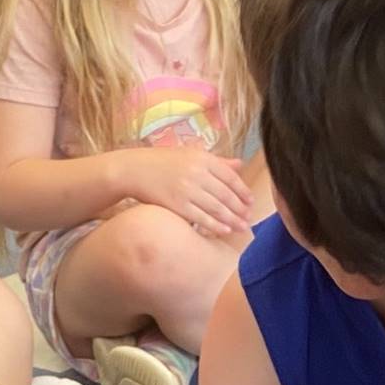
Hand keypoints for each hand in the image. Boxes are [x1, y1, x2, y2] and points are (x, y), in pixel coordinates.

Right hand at [128, 148, 252, 237]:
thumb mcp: (190, 154)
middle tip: (250, 218)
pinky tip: (225, 230)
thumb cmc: (163, 162)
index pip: (229, 177)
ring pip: (216, 208)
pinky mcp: (177, 205)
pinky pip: (201, 218)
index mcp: (202, 158)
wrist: (133, 170)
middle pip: (226, 194)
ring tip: (243, 227)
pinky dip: (215, 225)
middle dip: (240, 208)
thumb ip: (216, 161)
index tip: (251, 201)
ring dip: (232, 220)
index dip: (243, 191)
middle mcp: (196, 172)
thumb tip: (239, 165)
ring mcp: (187, 189)